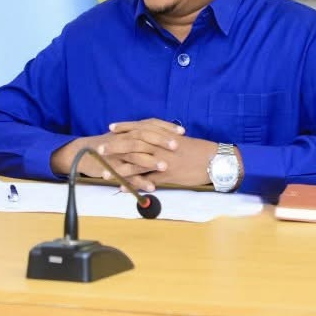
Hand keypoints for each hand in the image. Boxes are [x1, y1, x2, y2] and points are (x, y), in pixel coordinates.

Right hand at [50, 118, 183, 180]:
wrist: (84, 153)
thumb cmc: (110, 145)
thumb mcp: (126, 136)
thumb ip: (143, 136)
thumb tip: (166, 136)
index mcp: (130, 130)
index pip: (150, 124)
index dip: (166, 127)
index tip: (182, 131)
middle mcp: (124, 139)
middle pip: (144, 137)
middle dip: (161, 141)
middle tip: (176, 146)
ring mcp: (117, 154)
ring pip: (135, 156)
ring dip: (150, 161)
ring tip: (165, 167)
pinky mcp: (112, 168)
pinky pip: (127, 175)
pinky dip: (139, 182)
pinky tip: (152, 188)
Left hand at [105, 124, 219, 191]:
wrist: (215, 160)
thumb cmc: (200, 150)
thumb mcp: (181, 140)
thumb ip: (167, 139)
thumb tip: (156, 138)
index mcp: (164, 135)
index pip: (140, 128)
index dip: (125, 127)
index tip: (112, 127)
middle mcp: (160, 146)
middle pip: (133, 144)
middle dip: (115, 147)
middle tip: (100, 149)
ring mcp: (162, 160)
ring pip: (135, 163)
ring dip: (118, 168)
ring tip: (104, 172)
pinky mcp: (166, 175)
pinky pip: (146, 180)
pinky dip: (132, 184)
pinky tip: (121, 187)